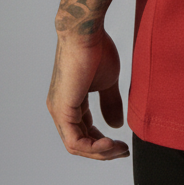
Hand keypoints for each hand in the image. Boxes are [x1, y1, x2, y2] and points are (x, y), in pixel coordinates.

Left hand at [47, 29, 129, 159]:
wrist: (86, 32)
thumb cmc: (96, 49)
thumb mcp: (107, 82)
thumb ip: (110, 103)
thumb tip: (116, 125)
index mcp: (70, 102)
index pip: (84, 132)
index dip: (102, 142)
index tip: (122, 144)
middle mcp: (61, 109)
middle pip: (80, 143)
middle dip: (103, 151)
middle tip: (123, 151)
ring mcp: (59, 110)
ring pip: (76, 146)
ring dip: (100, 152)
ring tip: (119, 148)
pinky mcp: (62, 109)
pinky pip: (75, 141)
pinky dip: (92, 147)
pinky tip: (109, 143)